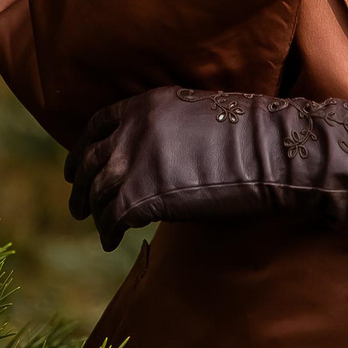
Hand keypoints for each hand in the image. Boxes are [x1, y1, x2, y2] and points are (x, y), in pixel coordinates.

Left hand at [63, 85, 347, 263]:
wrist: (270, 152)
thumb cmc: (249, 137)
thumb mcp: (196, 115)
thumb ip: (164, 131)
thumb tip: (154, 156)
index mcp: (144, 105)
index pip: (97, 125)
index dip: (83, 148)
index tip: (78, 166)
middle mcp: (131, 130)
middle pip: (91, 160)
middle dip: (80, 183)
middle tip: (77, 203)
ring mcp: (133, 161)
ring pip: (97, 191)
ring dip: (93, 211)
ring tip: (96, 226)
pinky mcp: (142, 195)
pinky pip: (112, 218)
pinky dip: (108, 231)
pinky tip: (111, 242)